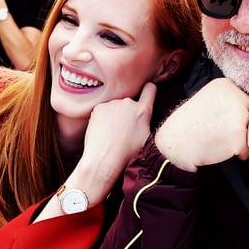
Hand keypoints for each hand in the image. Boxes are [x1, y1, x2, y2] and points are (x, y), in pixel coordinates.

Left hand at [74, 82, 157, 203]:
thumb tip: (147, 114)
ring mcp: (112, 104)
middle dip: (129, 111)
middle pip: (130, 102)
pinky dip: (104, 117)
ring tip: (112, 133)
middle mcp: (128, 103)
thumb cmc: (127, 155)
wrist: (104, 160)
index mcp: (143, 111)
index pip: (150, 89)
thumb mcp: (147, 139)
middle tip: (124, 129)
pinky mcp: (98, 107)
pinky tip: (103, 131)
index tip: (147, 93)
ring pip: (116, 107)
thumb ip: (147, 121)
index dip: (149, 91)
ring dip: (115, 114)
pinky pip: (104, 109)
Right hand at [155, 78, 248, 170]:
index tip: (221, 119)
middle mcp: (234, 95)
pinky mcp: (237, 134)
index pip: (248, 100)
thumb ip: (230, 99)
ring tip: (218, 138)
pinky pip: (247, 147)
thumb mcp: (209, 99)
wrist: (175, 142)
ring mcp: (237, 114)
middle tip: (220, 130)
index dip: (239, 113)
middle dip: (243, 125)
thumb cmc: (190, 124)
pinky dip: (237, 152)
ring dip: (241, 139)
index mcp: (226, 85)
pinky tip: (218, 146)